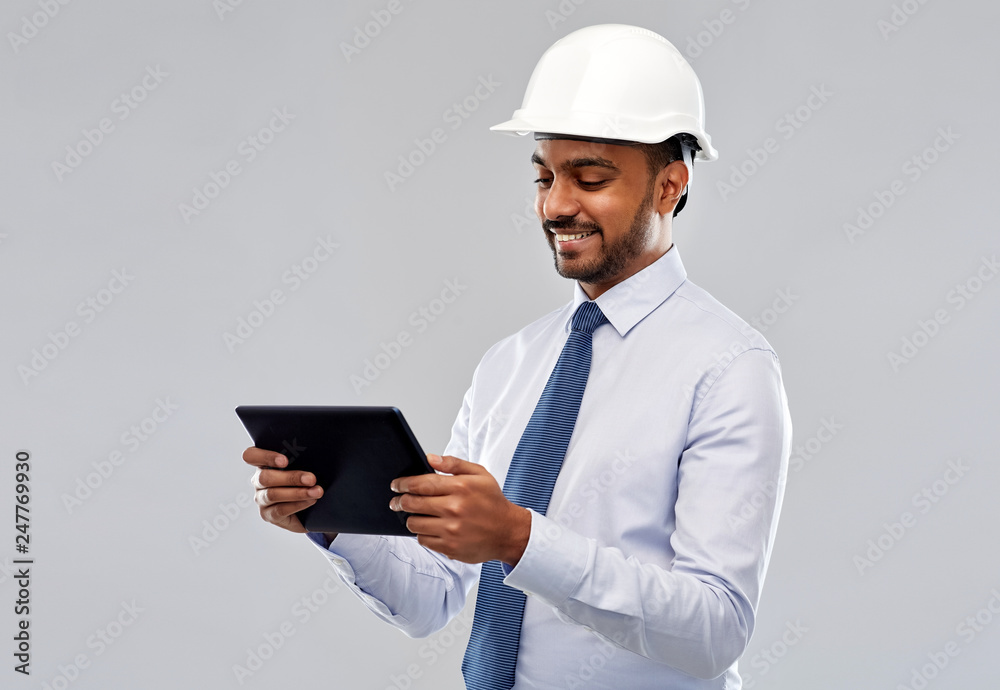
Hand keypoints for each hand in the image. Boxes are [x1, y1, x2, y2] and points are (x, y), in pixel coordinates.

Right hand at [243, 446, 334, 540]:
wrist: (311, 505)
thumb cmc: (305, 478)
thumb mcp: (303, 465)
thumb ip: (302, 457)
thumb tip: (318, 453)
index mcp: (263, 463)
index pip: (251, 455)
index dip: (264, 456)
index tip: (285, 460)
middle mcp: (258, 481)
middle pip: (265, 477)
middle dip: (291, 477)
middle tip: (312, 479)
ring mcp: (261, 499)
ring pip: (272, 494)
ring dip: (297, 493)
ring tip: (316, 491)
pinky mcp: (268, 515)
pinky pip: (280, 510)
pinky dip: (298, 504)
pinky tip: (311, 501)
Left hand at [390, 454, 529, 565]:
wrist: (508, 532)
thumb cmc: (492, 502)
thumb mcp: (480, 474)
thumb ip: (454, 464)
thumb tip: (430, 458)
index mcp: (460, 487)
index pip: (421, 484)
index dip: (403, 484)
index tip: (396, 485)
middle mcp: (454, 509)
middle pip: (412, 504)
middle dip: (400, 501)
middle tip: (397, 501)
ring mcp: (451, 530)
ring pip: (414, 524)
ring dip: (411, 518)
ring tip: (416, 515)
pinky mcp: (450, 547)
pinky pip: (423, 540)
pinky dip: (423, 534)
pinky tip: (430, 528)